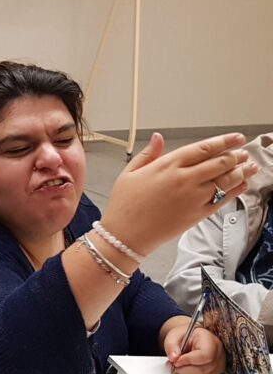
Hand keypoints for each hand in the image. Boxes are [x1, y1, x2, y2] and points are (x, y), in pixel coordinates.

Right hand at [101, 132, 258, 256]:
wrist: (125, 236)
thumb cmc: (124, 206)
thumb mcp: (129, 174)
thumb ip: (147, 154)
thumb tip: (158, 137)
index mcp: (167, 165)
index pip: (203, 148)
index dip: (224, 141)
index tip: (236, 138)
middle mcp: (184, 179)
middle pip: (220, 162)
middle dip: (235, 156)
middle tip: (243, 152)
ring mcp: (193, 197)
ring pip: (225, 180)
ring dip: (241, 172)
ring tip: (250, 166)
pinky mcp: (197, 214)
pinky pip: (223, 199)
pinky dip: (236, 191)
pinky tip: (243, 185)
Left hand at [164, 325, 225, 373]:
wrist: (190, 339)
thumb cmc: (184, 336)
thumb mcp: (173, 336)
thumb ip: (171, 346)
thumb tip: (173, 358)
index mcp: (209, 339)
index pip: (205, 355)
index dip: (188, 360)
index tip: (176, 360)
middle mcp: (218, 352)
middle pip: (203, 368)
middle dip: (184, 369)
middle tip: (174, 364)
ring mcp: (218, 363)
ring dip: (186, 373)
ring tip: (178, 365)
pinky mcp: (215, 371)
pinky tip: (185, 368)